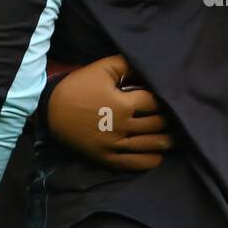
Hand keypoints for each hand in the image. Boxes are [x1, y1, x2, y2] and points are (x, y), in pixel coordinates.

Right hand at [47, 54, 172, 170]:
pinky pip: (134, 164)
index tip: (168, 98)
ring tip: (174, 137)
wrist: (51, 109)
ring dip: (166, 141)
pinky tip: (158, 155)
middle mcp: (121, 126)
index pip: (154, 102)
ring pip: (149, 145)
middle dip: (168, 120)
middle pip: (156, 124)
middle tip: (176, 117)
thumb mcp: (101, 68)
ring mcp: (114, 144)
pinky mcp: (106, 157)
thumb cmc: (79, 86)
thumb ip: (127, 64)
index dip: (163, 98)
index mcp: (122, 104)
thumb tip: (147, 67)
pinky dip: (150, 160)